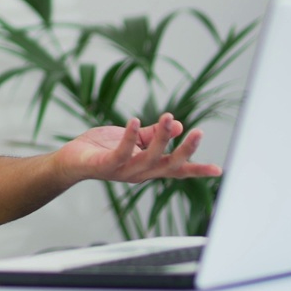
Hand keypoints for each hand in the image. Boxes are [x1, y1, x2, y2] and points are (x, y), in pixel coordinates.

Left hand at [52, 113, 221, 184]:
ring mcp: (123, 171)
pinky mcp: (106, 165)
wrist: (71, 160)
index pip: (177, 170)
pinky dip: (130, 137)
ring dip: (162, 137)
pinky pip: (121, 152)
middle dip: (185, 150)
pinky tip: (136, 120)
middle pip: (169, 166)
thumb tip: (178, 124)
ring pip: (149, 158)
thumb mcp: (134, 139)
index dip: (197, 170)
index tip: (219, 170)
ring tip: (170, 118)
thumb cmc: (103, 149)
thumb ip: (154, 134)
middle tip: (198, 132)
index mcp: (149, 167)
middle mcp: (140, 173)